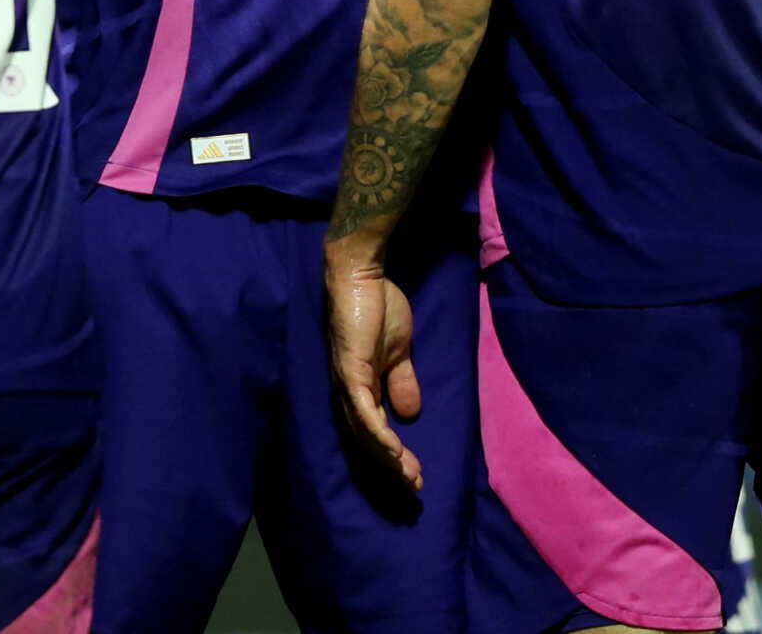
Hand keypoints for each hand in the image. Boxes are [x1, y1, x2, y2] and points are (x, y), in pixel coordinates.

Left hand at [325, 240, 423, 490]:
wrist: (362, 275)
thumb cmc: (377, 307)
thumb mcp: (398, 351)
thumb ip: (401, 380)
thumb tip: (409, 413)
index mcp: (359, 386)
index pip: (373, 431)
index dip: (392, 456)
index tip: (415, 475)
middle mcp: (347, 390)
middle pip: (366, 439)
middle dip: (391, 465)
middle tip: (415, 486)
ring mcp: (345, 380)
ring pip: (363, 431)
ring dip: (386, 457)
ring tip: (409, 477)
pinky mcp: (349, 369)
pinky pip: (361, 408)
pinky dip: (376, 432)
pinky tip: (392, 450)